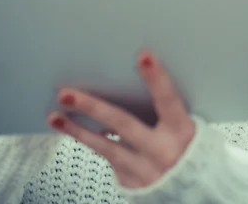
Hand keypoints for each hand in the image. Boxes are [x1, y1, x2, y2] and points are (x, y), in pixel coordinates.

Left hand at [47, 51, 195, 188]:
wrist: (191, 190)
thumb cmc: (187, 150)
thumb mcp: (184, 125)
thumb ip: (165, 107)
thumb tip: (136, 75)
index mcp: (181, 131)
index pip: (168, 100)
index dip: (156, 78)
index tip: (143, 56)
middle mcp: (162, 152)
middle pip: (122, 124)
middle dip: (92, 107)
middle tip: (67, 93)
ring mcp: (144, 171)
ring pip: (105, 146)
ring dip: (77, 129)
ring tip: (55, 115)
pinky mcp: (131, 183)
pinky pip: (108, 156)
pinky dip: (92, 140)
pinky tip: (75, 129)